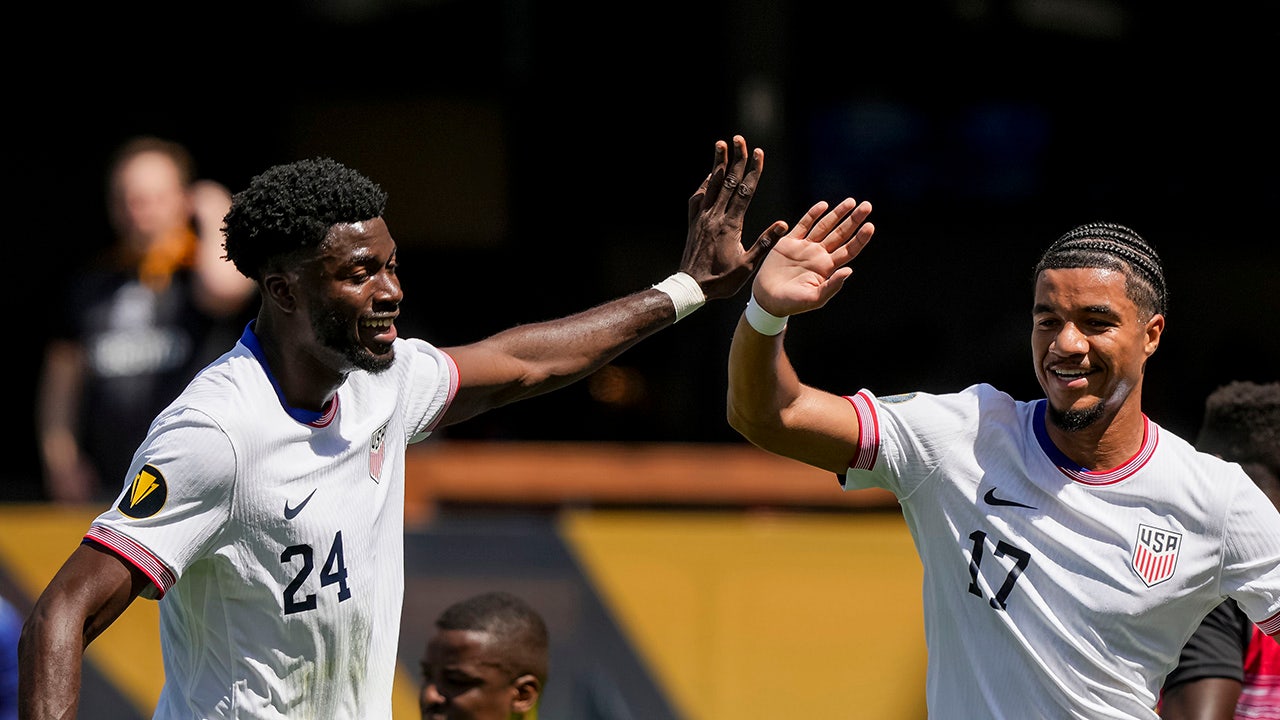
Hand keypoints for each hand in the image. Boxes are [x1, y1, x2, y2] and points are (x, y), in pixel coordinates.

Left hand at [679, 135, 789, 299]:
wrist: (690, 287)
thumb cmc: (721, 280)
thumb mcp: (747, 265)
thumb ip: (765, 243)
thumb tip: (784, 224)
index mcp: (730, 225)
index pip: (744, 191)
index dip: (753, 170)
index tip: (758, 153)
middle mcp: (715, 216)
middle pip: (727, 181)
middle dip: (735, 158)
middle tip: (739, 138)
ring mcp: (702, 217)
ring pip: (711, 184)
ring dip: (718, 163)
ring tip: (721, 144)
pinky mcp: (693, 222)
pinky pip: (698, 196)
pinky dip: (705, 183)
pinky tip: (709, 174)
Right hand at [751, 197, 873, 316]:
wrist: (767, 299)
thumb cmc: (791, 303)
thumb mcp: (813, 299)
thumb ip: (831, 286)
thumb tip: (849, 271)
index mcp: (827, 268)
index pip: (849, 250)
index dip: (860, 238)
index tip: (870, 226)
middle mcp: (819, 255)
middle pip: (841, 234)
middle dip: (854, 220)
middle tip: (867, 206)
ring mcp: (805, 247)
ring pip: (825, 226)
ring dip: (838, 213)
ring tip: (851, 201)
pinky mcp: (789, 242)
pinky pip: (804, 225)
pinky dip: (813, 214)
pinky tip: (823, 205)